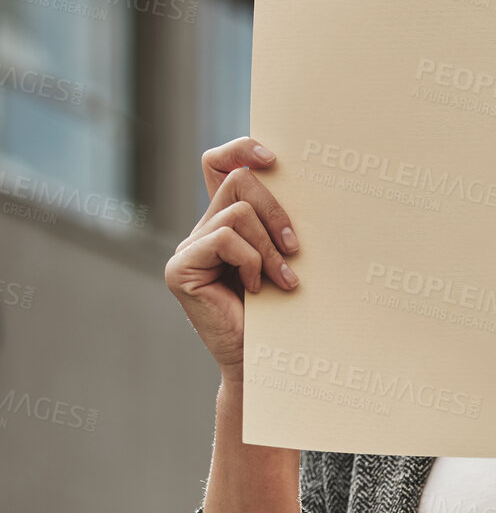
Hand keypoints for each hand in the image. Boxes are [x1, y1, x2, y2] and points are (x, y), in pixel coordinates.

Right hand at [165, 138, 300, 384]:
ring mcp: (187, 249)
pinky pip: (225, 238)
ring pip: (237, 212)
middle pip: (238, 180)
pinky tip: (257, 290)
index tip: (274, 159)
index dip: (242, 149)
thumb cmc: (283, 314)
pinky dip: (251, 261)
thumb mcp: (286, 258)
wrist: (265, 363)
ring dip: (270, 246)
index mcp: (225, 224)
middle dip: (276, 209)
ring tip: (284, 280)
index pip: (219, 163)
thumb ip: (279, 224)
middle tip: (297, 248)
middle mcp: (202, 231)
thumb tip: (299, 181)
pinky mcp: (180, 269)